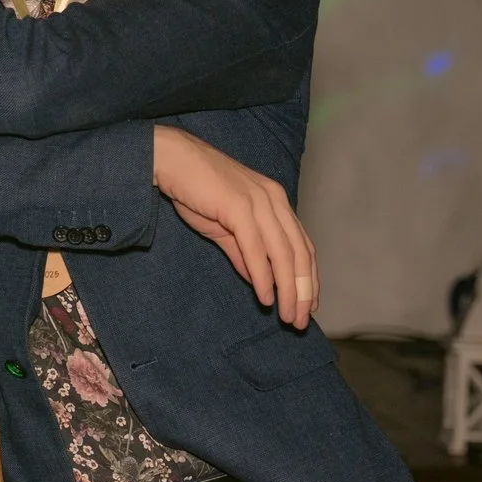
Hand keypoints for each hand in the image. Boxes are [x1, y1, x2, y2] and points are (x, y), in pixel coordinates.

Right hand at [152, 127, 317, 329]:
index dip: (309, 278)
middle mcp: (274, 200)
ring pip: (283, 254)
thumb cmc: (196, 190)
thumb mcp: (225, 226)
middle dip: (303, 291)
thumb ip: (244, 252)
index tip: (308, 305)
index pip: (303, 245)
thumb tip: (259, 279)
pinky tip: (265, 297)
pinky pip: (256, 249)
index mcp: (276, 201)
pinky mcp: (239, 207)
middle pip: (299, 253)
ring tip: (286, 315)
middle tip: (299, 320)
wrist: (172, 161)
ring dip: (287, 289)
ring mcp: (259, 202)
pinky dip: (264, 276)